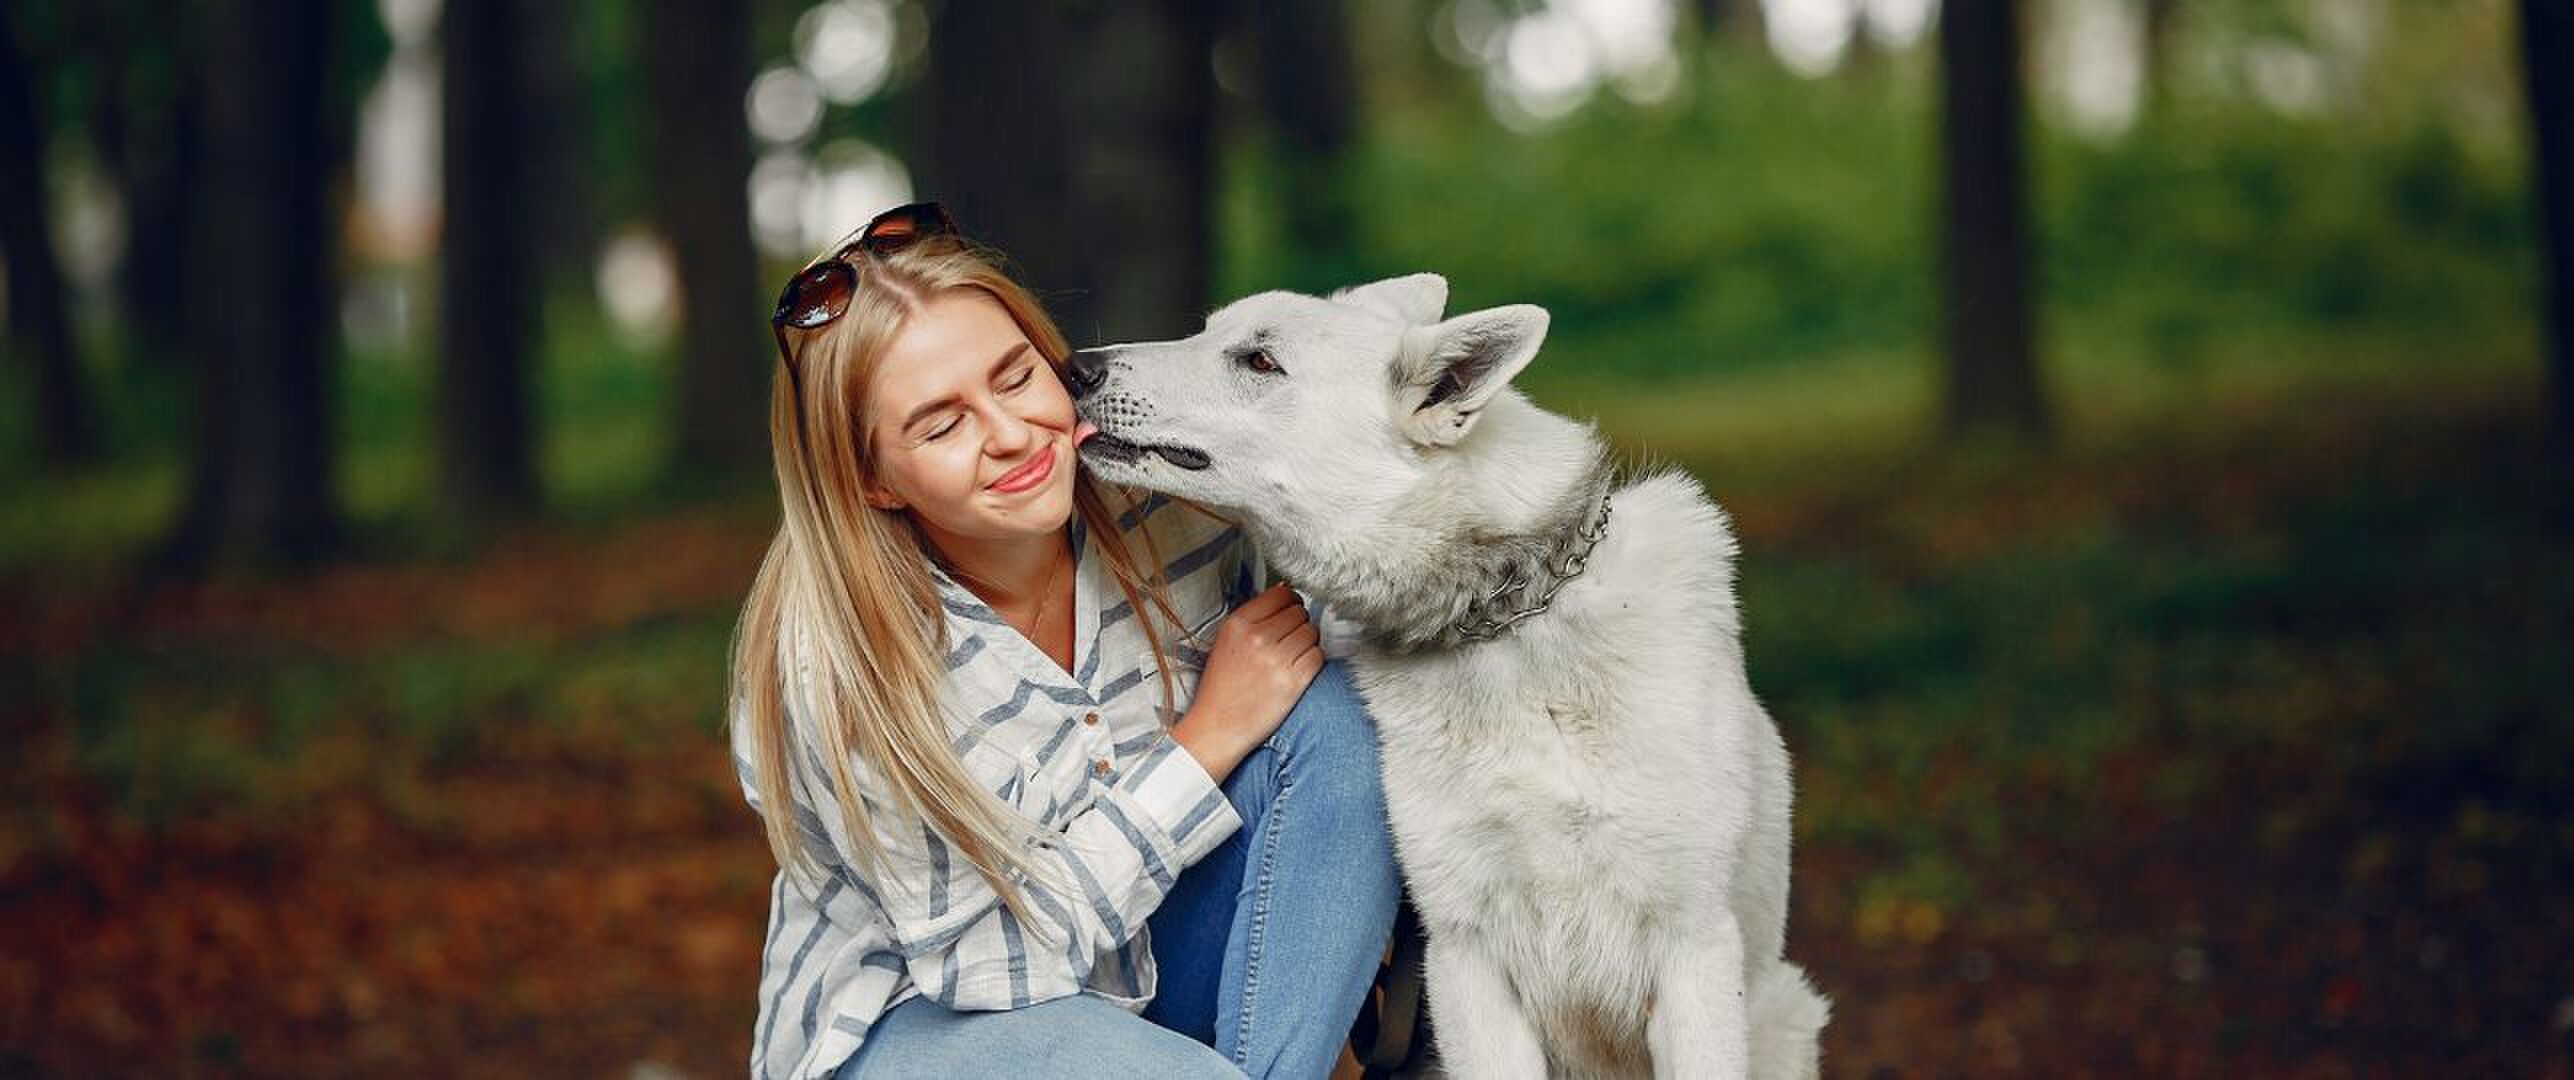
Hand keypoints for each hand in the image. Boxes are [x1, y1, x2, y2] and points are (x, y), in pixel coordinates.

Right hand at [1169, 584, 1322, 782]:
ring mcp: (1276, 660)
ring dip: (1308, 642)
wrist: (1216, 726)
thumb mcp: (1227, 640)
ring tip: (1292, 656)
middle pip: (1300, 613)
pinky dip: (1313, 661)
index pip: (1282, 595)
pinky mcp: (1292, 682)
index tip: (1289, 613)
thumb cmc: (1222, 685)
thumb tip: (1286, 589)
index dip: (1291, 603)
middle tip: (1289, 640)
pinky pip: (1317, 656)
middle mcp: (1257, 637)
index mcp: (1238, 624)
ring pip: (1312, 633)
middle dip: (1299, 623)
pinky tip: (1297, 670)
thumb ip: (1254, 614)